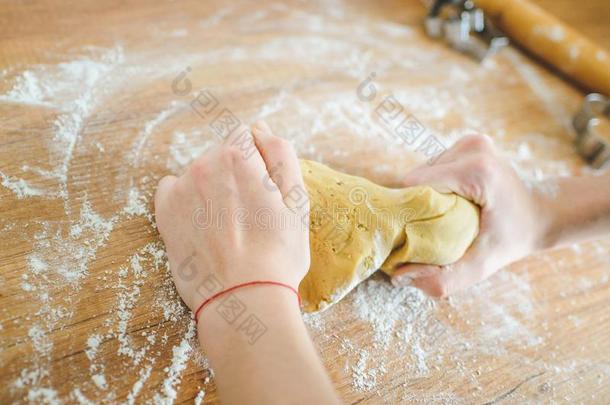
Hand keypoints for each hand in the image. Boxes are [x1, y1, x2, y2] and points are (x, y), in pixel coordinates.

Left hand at [154, 121, 309, 310]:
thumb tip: (261, 128)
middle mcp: (204, 164)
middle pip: (220, 154)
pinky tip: (201, 223)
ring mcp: (181, 188)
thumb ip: (280, 154)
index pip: (244, 136)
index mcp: (239, 156)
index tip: (262, 189)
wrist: (243, 298)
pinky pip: (172, 188)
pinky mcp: (165, 211)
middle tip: (249, 214)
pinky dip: (185, 199)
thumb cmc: (277, 253)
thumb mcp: (297, 199)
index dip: (257, 162)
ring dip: (211, 188)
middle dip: (234, 174)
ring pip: (199, 172)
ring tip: (227, 225)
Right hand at [392, 135, 546, 295]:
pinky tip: (452, 201)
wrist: (543, 214)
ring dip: (425, 194)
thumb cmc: (513, 239)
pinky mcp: (469, 141)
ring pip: (423, 171)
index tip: (416, 231)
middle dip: (417, 203)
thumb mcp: (482, 264)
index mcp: (477, 170)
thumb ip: (444, 277)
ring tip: (444, 214)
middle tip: (432, 226)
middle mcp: (473, 147)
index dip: (410, 209)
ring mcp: (472, 141)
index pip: (416, 184)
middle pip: (417, 176)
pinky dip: (436, 185)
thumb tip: (400, 276)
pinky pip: (434, 166)